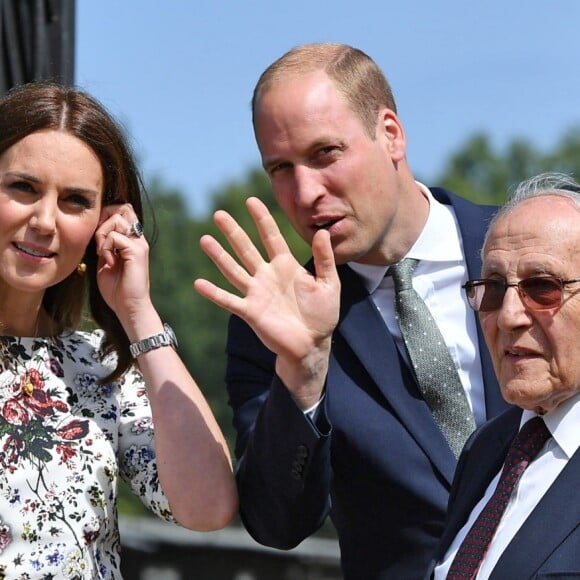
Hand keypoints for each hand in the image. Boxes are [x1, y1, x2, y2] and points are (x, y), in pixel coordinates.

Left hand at [94, 204, 151, 322]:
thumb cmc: (117, 289)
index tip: (97, 236)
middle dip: (103, 219)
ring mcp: (139, 244)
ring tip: (102, 253)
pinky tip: (108, 262)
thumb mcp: (106, 261)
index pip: (123, 211)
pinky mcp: (136, 251)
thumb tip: (94, 231)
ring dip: (102, 233)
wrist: (128, 307)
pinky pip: (114, 236)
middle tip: (98, 241)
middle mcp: (138, 239)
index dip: (106, 216)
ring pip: (116, 218)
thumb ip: (104, 245)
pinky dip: (105, 247)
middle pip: (122, 208)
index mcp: (132, 240)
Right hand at [194, 197, 339, 408]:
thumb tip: (323, 232)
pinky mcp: (251, 312)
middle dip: (234, 232)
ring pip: (234, 270)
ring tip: (204, 240)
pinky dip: (214, 293)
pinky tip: (198, 283)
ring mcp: (257, 293)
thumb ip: (325, 259)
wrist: (312, 345)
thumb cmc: (322, 314)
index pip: (271, 237)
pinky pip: (229, 300)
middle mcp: (267, 276)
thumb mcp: (329, 284)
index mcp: (286, 266)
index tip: (251, 201)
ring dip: (219, 256)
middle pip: (247, 249)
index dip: (262, 219)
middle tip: (219, 214)